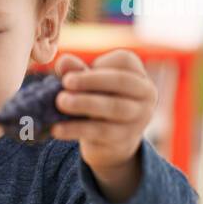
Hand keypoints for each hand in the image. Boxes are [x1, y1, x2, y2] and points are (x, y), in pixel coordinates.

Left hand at [50, 50, 156, 200]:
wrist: (110, 142)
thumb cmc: (99, 103)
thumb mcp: (89, 86)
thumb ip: (78, 71)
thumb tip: (64, 61)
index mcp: (138, 74)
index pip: (124, 61)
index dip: (99, 64)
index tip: (74, 72)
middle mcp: (145, 94)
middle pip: (121, 81)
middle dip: (91, 80)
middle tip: (65, 82)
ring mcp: (139, 117)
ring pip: (114, 107)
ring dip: (84, 103)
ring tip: (60, 101)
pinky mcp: (126, 138)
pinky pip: (101, 131)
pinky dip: (76, 128)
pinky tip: (57, 128)